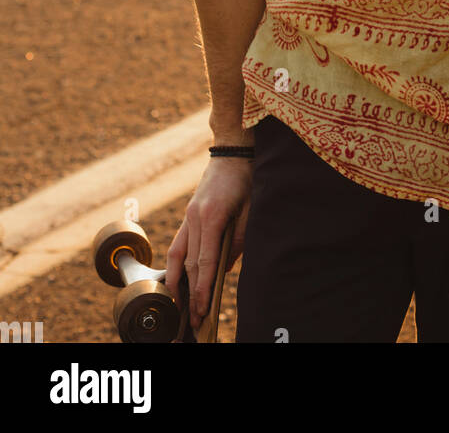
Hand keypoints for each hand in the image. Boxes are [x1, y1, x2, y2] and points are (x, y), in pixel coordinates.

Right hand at [165, 158, 253, 329]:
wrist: (233, 151)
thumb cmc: (247, 178)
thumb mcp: (251, 209)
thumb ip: (239, 239)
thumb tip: (226, 268)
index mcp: (212, 216)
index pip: (204, 262)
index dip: (202, 289)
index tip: (202, 310)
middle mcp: (194, 217)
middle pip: (189, 263)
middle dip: (190, 293)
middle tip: (193, 320)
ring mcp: (188, 215)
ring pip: (177, 255)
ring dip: (177, 282)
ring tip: (179, 306)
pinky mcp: (188, 214)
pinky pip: (179, 243)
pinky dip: (176, 264)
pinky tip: (178, 280)